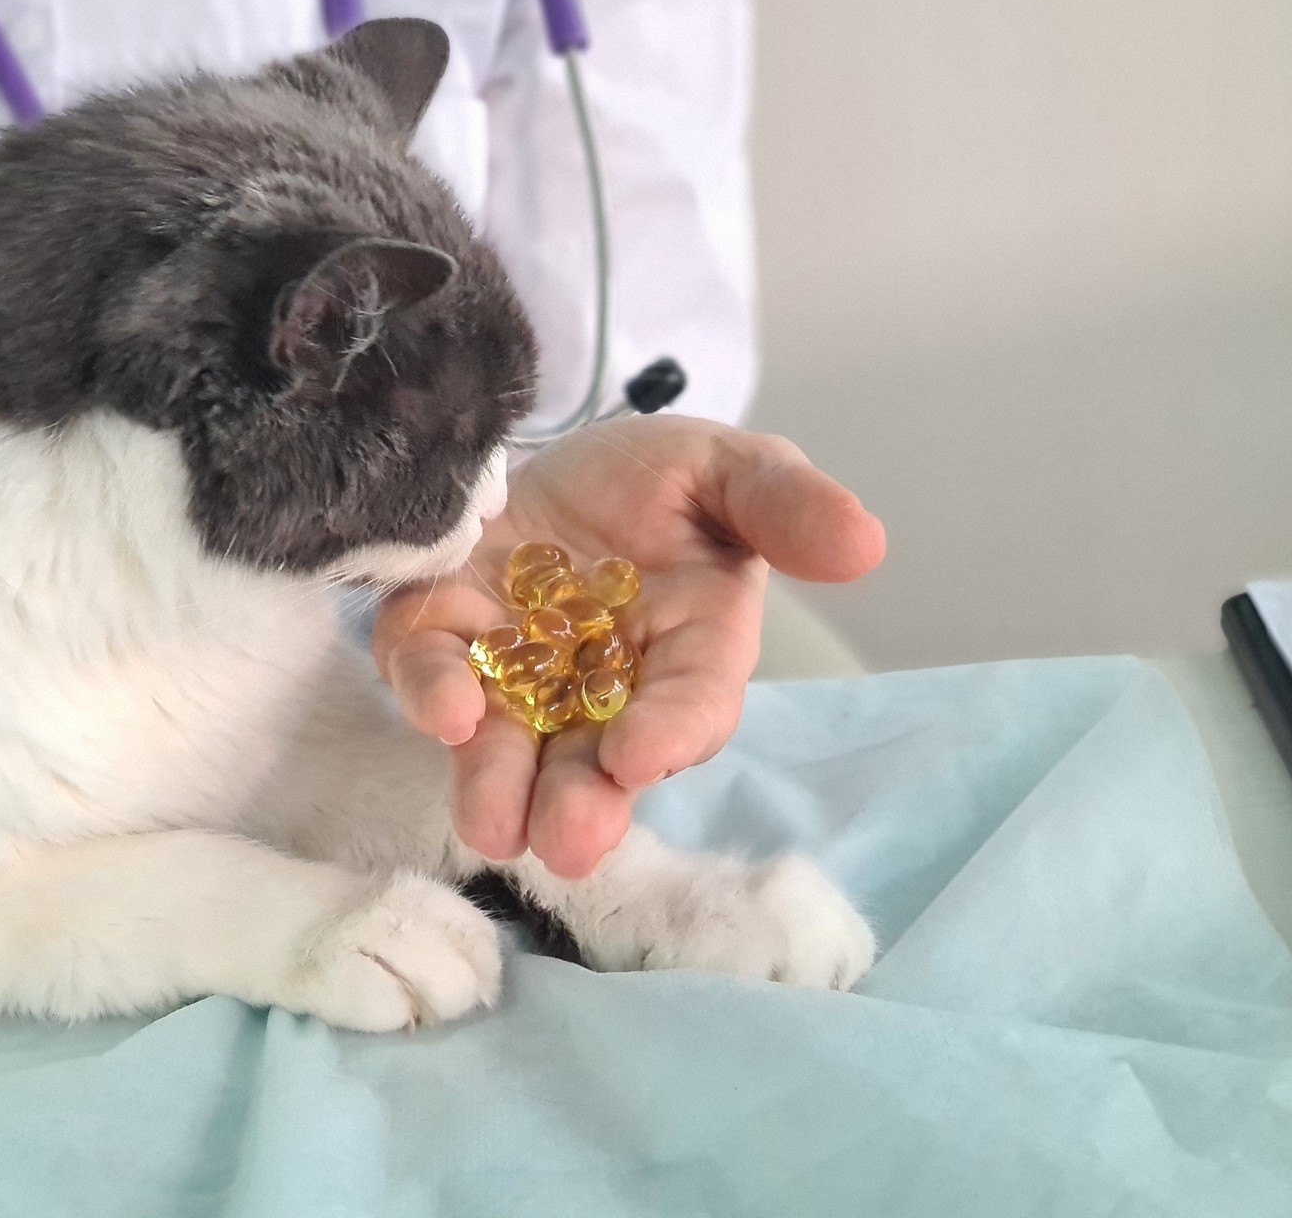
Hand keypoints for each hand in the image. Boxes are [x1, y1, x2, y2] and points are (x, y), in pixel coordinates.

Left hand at [374, 416, 884, 878]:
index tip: (641, 755)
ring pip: (505, 740)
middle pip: (592, 757)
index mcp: (685, 650)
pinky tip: (441, 706)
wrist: (558, 451)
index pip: (687, 705)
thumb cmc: (660, 481)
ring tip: (494, 827)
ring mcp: (511, 665)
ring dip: (498, 784)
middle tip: (566, 840)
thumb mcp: (730, 472)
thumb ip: (785, 505)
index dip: (668, 733)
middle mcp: (596, 682)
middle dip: (580, 802)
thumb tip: (864, 543)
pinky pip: (426, 666)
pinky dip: (428, 688)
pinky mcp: (440, 630)